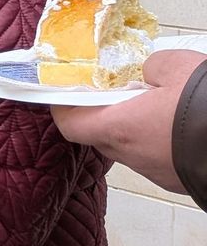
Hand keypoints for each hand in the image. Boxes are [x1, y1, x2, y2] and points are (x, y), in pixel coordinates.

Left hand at [50, 49, 206, 193]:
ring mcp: (157, 173)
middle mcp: (132, 156)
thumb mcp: (178, 67)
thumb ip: (152, 65)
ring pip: (131, 148)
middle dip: (104, 113)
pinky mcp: (179, 180)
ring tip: (158, 103)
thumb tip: (149, 72)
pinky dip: (160, 140)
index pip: (70, 124)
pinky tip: (181, 123)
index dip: (64, 107)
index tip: (69, 91)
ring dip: (135, 127)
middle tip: (118, 90)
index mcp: (120, 128)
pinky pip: (158, 157)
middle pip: (100, 135)